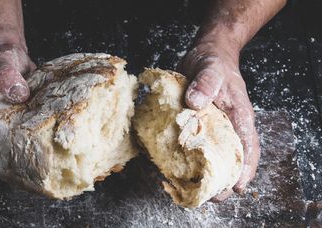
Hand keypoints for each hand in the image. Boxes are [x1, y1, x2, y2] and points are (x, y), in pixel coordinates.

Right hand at [0, 43, 35, 169]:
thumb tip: (18, 94)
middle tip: (15, 165)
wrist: (11, 54)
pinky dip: (24, 143)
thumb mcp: (0, 63)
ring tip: (28, 157)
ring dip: (11, 154)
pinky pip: (16, 139)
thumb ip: (6, 75)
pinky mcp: (12, 122)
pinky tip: (37, 143)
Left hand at [177, 40, 259, 200]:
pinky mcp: (199, 123)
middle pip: (233, 157)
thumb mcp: (210, 68)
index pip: (248, 146)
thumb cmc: (213, 61)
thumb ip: (204, 83)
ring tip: (195, 190)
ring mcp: (215, 125)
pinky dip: (190, 157)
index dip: (245, 169)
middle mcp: (229, 124)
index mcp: (239, 115)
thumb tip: (194, 104)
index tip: (236, 187)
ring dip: (207, 173)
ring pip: (215, 154)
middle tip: (211, 197)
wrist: (207, 53)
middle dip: (224, 180)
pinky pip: (197, 144)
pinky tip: (178, 167)